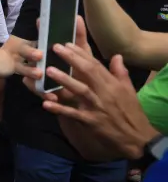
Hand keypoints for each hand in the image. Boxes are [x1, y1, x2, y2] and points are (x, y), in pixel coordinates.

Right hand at [22, 16, 92, 96]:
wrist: (78, 94)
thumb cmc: (77, 67)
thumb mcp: (81, 52)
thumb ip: (78, 36)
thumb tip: (78, 17)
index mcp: (46, 46)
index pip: (40, 36)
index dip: (39, 30)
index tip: (40, 21)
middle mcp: (37, 58)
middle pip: (26, 51)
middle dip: (31, 51)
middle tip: (39, 53)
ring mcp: (33, 73)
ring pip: (26, 71)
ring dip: (31, 72)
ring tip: (39, 74)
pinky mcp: (36, 88)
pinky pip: (35, 90)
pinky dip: (42, 93)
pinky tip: (52, 97)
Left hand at [38, 42, 158, 160]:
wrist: (137, 137)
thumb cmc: (131, 112)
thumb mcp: (129, 91)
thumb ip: (120, 73)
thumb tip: (117, 56)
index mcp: (112, 84)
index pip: (95, 65)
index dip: (81, 54)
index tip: (67, 44)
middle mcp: (105, 92)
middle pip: (87, 72)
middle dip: (71, 59)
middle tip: (55, 48)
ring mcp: (97, 107)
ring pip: (80, 90)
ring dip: (64, 80)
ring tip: (48, 71)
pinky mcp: (90, 121)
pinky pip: (73, 114)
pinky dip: (59, 109)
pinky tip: (46, 104)